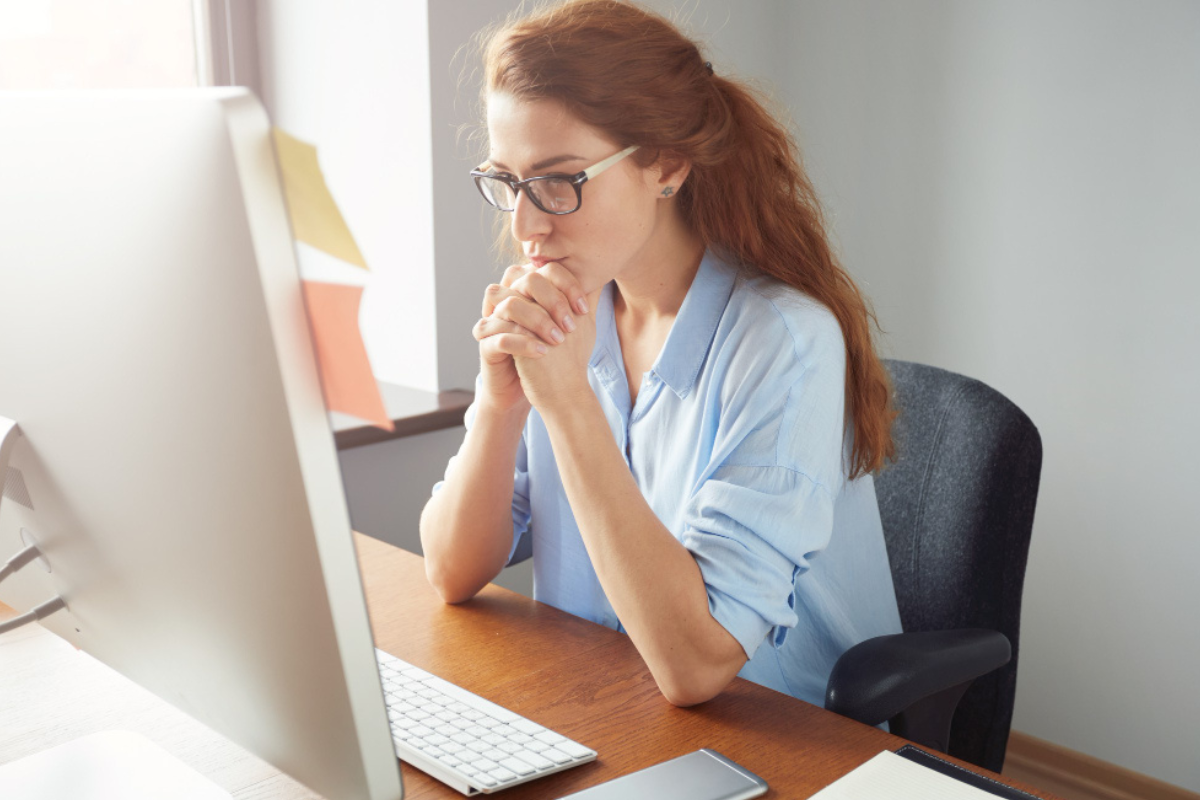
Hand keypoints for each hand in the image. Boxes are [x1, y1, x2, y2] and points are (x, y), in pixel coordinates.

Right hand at [473, 263, 589, 412]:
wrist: (538, 389)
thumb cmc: (555, 353)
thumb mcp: (572, 326)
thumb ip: (582, 301)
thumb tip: (601, 278)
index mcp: (526, 289)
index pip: (544, 270)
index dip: (566, 284)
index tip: (584, 309)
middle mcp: (506, 299)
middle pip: (525, 280)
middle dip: (553, 300)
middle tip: (572, 325)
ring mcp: (493, 320)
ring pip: (509, 306)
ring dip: (538, 321)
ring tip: (558, 340)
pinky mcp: (486, 344)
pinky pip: (500, 337)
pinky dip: (523, 343)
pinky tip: (543, 352)